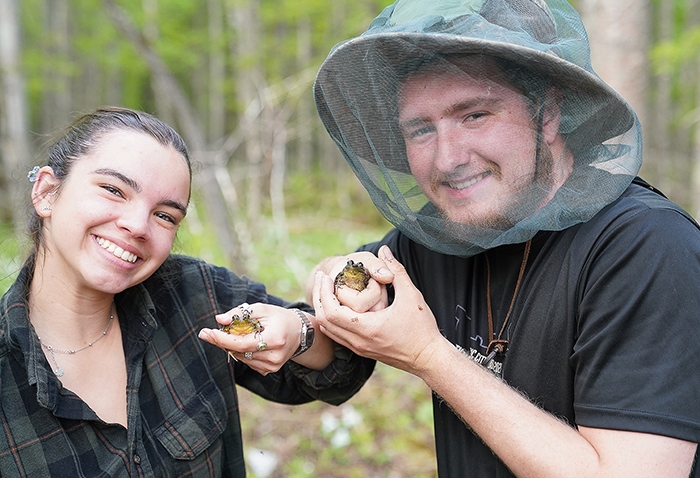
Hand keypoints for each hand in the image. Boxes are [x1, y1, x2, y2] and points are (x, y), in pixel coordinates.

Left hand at [198, 303, 300, 374]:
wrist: (300, 332)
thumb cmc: (279, 317)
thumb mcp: (262, 309)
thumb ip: (240, 313)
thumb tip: (220, 319)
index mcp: (275, 339)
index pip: (242, 343)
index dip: (222, 339)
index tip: (207, 332)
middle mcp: (274, 356)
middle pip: (239, 352)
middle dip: (223, 341)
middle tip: (211, 331)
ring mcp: (273, 366)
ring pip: (241, 358)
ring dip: (233, 347)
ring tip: (235, 334)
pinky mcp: (270, 370)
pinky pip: (248, 363)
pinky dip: (243, 353)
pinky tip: (247, 342)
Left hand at [313, 245, 442, 374]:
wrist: (429, 358)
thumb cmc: (422, 328)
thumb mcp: (411, 295)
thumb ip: (396, 271)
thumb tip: (384, 249)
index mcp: (367, 328)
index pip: (331, 312)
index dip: (323, 292)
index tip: (325, 276)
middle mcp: (359, 341)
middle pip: (324, 321)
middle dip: (319, 298)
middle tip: (322, 279)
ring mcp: (359, 348)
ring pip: (329, 330)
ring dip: (323, 309)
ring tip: (326, 290)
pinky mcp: (362, 351)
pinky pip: (338, 336)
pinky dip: (332, 320)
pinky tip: (338, 305)